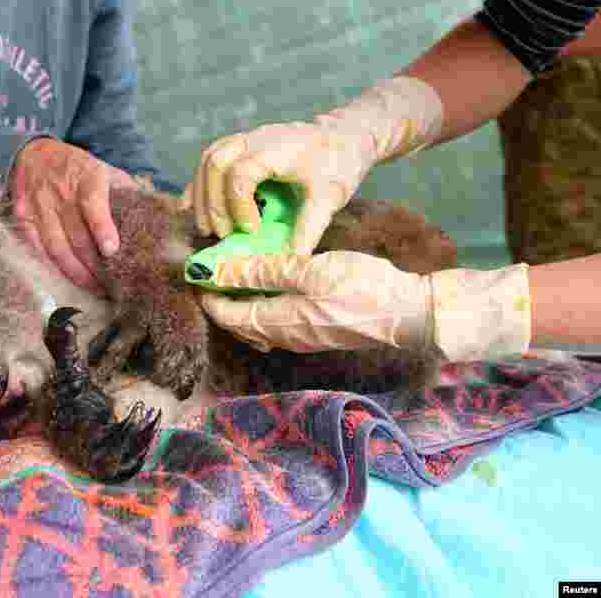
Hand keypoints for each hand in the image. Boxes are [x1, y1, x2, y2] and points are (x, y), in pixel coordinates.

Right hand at [10, 138, 135, 291]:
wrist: (34, 153)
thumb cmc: (76, 166)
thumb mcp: (102, 166)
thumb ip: (124, 187)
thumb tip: (150, 209)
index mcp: (86, 177)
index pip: (92, 204)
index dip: (102, 228)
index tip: (111, 250)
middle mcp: (61, 192)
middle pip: (77, 236)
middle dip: (94, 265)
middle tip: (111, 285)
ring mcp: (39, 206)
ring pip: (57, 247)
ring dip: (76, 272)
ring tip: (93, 287)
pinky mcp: (24, 218)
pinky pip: (37, 248)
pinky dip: (52, 266)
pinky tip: (67, 278)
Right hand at [188, 77, 444, 252]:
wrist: (345, 135)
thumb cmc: (339, 164)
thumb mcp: (329, 197)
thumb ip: (309, 227)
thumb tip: (292, 260)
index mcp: (277, 148)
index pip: (241, 173)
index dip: (238, 205)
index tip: (252, 231)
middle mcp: (255, 138)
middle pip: (215, 161)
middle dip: (212, 202)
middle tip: (221, 234)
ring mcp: (246, 139)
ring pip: (208, 158)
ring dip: (202, 194)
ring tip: (207, 228)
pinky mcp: (242, 145)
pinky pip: (210, 159)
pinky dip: (199, 184)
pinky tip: (190, 207)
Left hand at [199, 251, 530, 360]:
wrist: (408, 313)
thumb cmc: (361, 289)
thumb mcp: (308, 271)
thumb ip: (263, 270)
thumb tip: (217, 270)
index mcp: (277, 323)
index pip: (226, 313)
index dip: (206, 292)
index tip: (195, 268)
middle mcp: (283, 337)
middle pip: (238, 320)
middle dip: (220, 296)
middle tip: (212, 266)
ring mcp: (300, 337)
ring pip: (256, 320)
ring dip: (241, 298)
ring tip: (236, 268)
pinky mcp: (315, 331)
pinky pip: (275, 319)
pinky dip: (262, 300)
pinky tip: (268, 278)